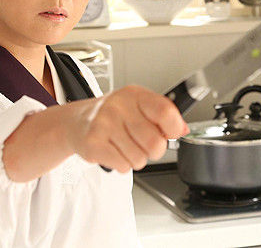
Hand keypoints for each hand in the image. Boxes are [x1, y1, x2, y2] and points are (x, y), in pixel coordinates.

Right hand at [65, 85, 189, 172]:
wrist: (77, 121)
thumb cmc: (112, 115)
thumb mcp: (139, 106)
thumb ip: (163, 115)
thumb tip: (183, 129)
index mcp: (134, 94)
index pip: (165, 112)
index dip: (173, 128)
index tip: (170, 133)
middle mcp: (119, 106)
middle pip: (155, 143)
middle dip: (153, 150)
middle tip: (141, 143)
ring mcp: (104, 124)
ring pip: (139, 159)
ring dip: (135, 159)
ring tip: (123, 146)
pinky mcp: (93, 143)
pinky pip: (123, 166)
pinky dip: (121, 165)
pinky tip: (113, 152)